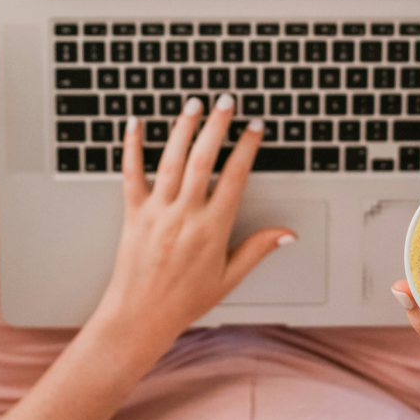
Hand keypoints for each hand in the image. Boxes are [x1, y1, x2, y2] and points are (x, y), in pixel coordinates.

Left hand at [92, 94, 295, 357]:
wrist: (140, 317)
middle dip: (217, 126)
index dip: (247, 148)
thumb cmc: (184, 301)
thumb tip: (288, 234)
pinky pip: (131, 174)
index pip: (235, 177)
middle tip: (227, 101)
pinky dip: (131, 147)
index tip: (255, 127)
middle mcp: (185, 216)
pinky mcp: (132, 214)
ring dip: (183, 128)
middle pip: (203, 159)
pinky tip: (135, 123)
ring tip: (194, 104)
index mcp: (212, 229)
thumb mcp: (229, 277)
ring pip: (171, 160)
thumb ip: (258, 249)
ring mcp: (157, 212)